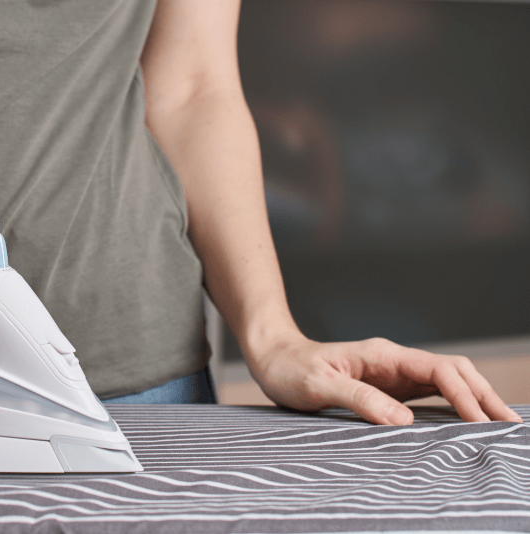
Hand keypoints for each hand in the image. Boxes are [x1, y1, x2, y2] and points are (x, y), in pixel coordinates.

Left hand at [251, 334, 522, 424]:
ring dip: (474, 400)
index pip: (438, 370)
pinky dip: (454, 406)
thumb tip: (403, 421)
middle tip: (508, 425)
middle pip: (453, 372)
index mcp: (383, 355)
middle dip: (483, 395)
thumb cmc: (292, 370)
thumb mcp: (320, 386)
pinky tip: (467, 422)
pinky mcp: (388, 388)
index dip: (463, 395)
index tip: (478, 422)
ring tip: (499, 426)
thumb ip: (360, 400)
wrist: (273, 358)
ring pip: (446, 383)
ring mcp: (393, 374)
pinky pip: (429, 395)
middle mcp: (394, 361)